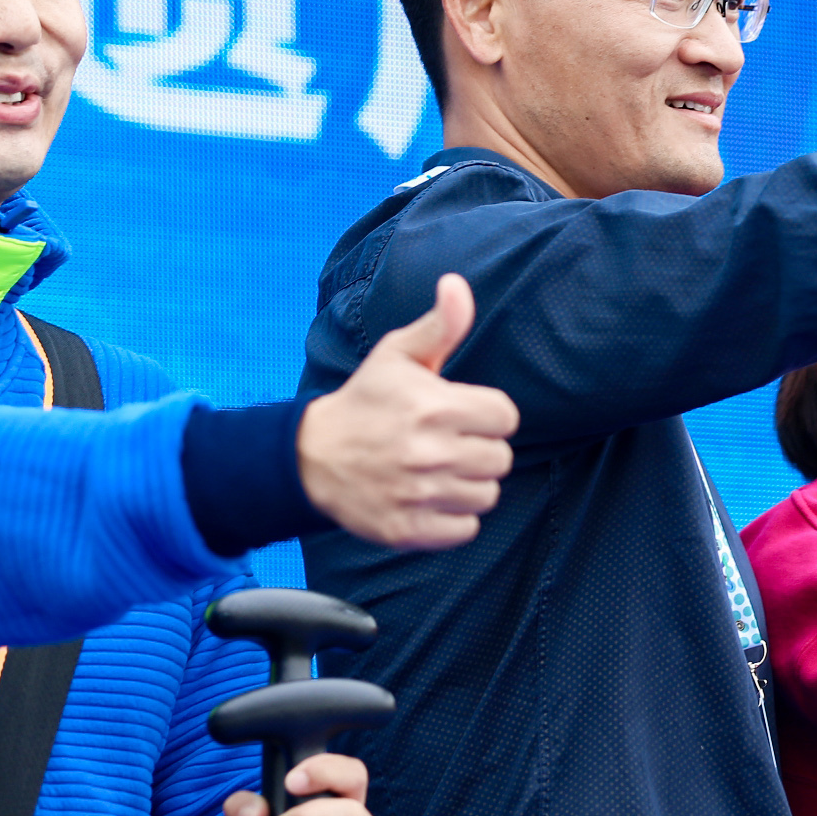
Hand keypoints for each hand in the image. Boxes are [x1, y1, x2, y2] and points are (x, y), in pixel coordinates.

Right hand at [299, 273, 519, 548]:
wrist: (310, 456)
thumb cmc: (365, 401)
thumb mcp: (398, 354)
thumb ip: (440, 325)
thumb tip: (457, 285)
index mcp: (435, 407)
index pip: (506, 417)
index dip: (487, 414)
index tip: (462, 415)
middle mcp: (430, 453)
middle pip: (501, 459)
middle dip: (479, 449)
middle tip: (448, 443)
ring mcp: (419, 494)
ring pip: (486, 495)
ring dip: (469, 484)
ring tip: (439, 470)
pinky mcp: (408, 529)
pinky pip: (466, 530)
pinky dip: (454, 518)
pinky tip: (431, 498)